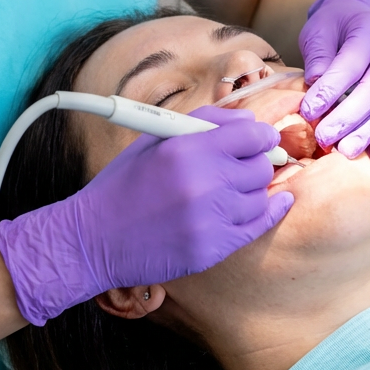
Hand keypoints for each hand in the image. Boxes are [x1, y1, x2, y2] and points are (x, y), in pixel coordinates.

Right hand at [0, 105, 292, 324]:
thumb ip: (204, 121)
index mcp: (185, 149)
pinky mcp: (213, 249)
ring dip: (254, 190)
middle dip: (257, 162)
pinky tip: (274, 204)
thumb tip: (248, 120)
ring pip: (261, 197)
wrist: (94, 239)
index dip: (262, 135)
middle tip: (245, 164)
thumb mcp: (155, 139)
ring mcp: (210, 220)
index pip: (251, 135)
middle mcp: (203, 183)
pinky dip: (270, 213)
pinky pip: (257, 227)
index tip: (262, 139)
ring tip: (234, 188)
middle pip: (261, 166)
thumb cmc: (123, 185)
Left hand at [298, 0, 369, 159]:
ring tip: (345, 150)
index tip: (309, 111)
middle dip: (349, 118)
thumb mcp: (318, 29)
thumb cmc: (336, 22)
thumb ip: (318, 55)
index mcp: (369, 32)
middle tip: (325, 137)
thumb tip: (315, 84)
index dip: (330, 91)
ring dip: (368, 133)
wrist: (359, 14)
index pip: (351, 65)